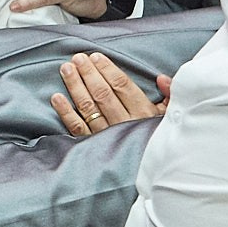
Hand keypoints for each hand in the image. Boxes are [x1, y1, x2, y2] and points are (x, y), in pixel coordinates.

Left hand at [51, 53, 170, 135]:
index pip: (122, 86)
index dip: (107, 70)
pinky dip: (65, 112)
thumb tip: (161, 78)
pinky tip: (56, 97)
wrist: (151, 170)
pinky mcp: (92, 146)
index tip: (95, 57)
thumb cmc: (158, 138)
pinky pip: (77, 128)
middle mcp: (124, 123)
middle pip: (102, 94)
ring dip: (75, 87)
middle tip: (78, 58)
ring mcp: (106, 135)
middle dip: (88, 74)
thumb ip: (170, 96)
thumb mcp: (170, 117)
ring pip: (88, 108)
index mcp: (143, 113)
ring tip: (66, 70)